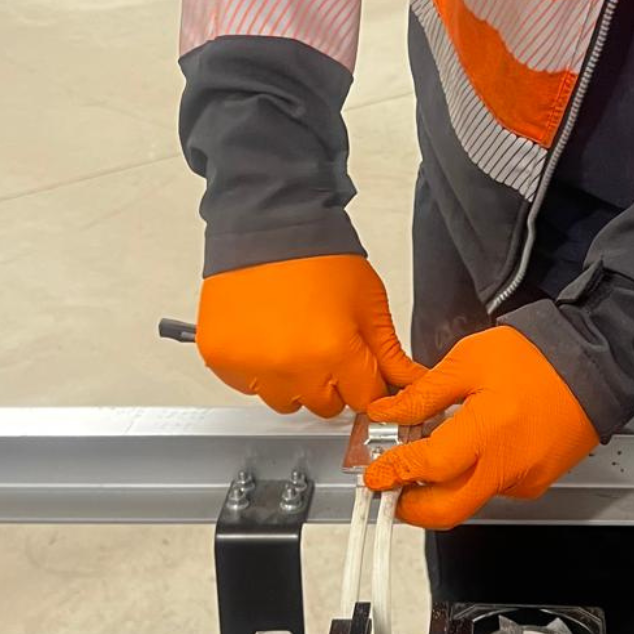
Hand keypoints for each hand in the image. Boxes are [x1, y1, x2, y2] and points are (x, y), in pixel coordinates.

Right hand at [196, 255, 420, 417]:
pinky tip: (266, 338)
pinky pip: (247, 387)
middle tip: (324, 345)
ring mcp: (252, 366)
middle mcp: (291, 366)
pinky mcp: (221, 358)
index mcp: (334, 352)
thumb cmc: (321, 257)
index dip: (366, 384)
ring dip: (292, 381)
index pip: (364, 401)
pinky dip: (257, 370)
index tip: (361, 372)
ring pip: (284, 401)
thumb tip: (411, 385)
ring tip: (292, 338)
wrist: (271, 226)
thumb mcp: (370, 304)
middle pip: (324, 406)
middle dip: (331, 382)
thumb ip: (390, 353)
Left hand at [364, 327, 597, 529]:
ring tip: (430, 456)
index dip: (393, 473)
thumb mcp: (469, 361)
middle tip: (391, 488)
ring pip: (468, 500)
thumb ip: (424, 393)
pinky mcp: (536, 484)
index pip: (427, 468)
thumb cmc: (538, 358)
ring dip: (441, 489)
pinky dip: (472, 476)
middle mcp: (508, 466)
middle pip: (446, 511)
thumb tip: (388, 413)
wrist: (593, 365)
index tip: (374, 474)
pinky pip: (493, 489)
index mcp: (488, 431)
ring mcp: (524, 480)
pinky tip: (469, 449)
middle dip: (410, 508)